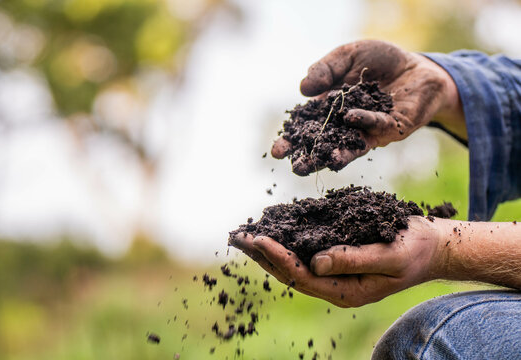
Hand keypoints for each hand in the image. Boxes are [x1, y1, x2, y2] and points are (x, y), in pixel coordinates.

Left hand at [230, 216, 441, 306]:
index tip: (257, 238)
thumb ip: (354, 260)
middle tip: (237, 237)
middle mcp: (335, 286)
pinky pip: (305, 253)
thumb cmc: (415, 250)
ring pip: (293, 264)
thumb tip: (314, 261)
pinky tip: (272, 230)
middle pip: (289, 273)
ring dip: (268, 250)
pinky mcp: (337, 259)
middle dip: (262, 255)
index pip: (302, 276)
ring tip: (244, 235)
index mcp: (346, 292)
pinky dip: (286, 242)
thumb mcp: (389, 255)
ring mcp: (335, 274)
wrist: (432, 247)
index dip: (277, 257)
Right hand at [272, 40, 461, 174]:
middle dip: (307, 156)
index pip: (307, 127)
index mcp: (330, 109)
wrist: (418, 65)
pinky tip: (349, 118)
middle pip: (323, 144)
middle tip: (293, 167)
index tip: (277, 152)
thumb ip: (325, 69)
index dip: (292, 139)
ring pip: (346, 146)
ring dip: (330, 156)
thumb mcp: (347, 57)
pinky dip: (362, 120)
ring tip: (314, 166)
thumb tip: (303, 89)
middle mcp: (346, 125)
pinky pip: (374, 126)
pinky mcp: (390, 128)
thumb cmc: (380, 61)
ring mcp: (368, 130)